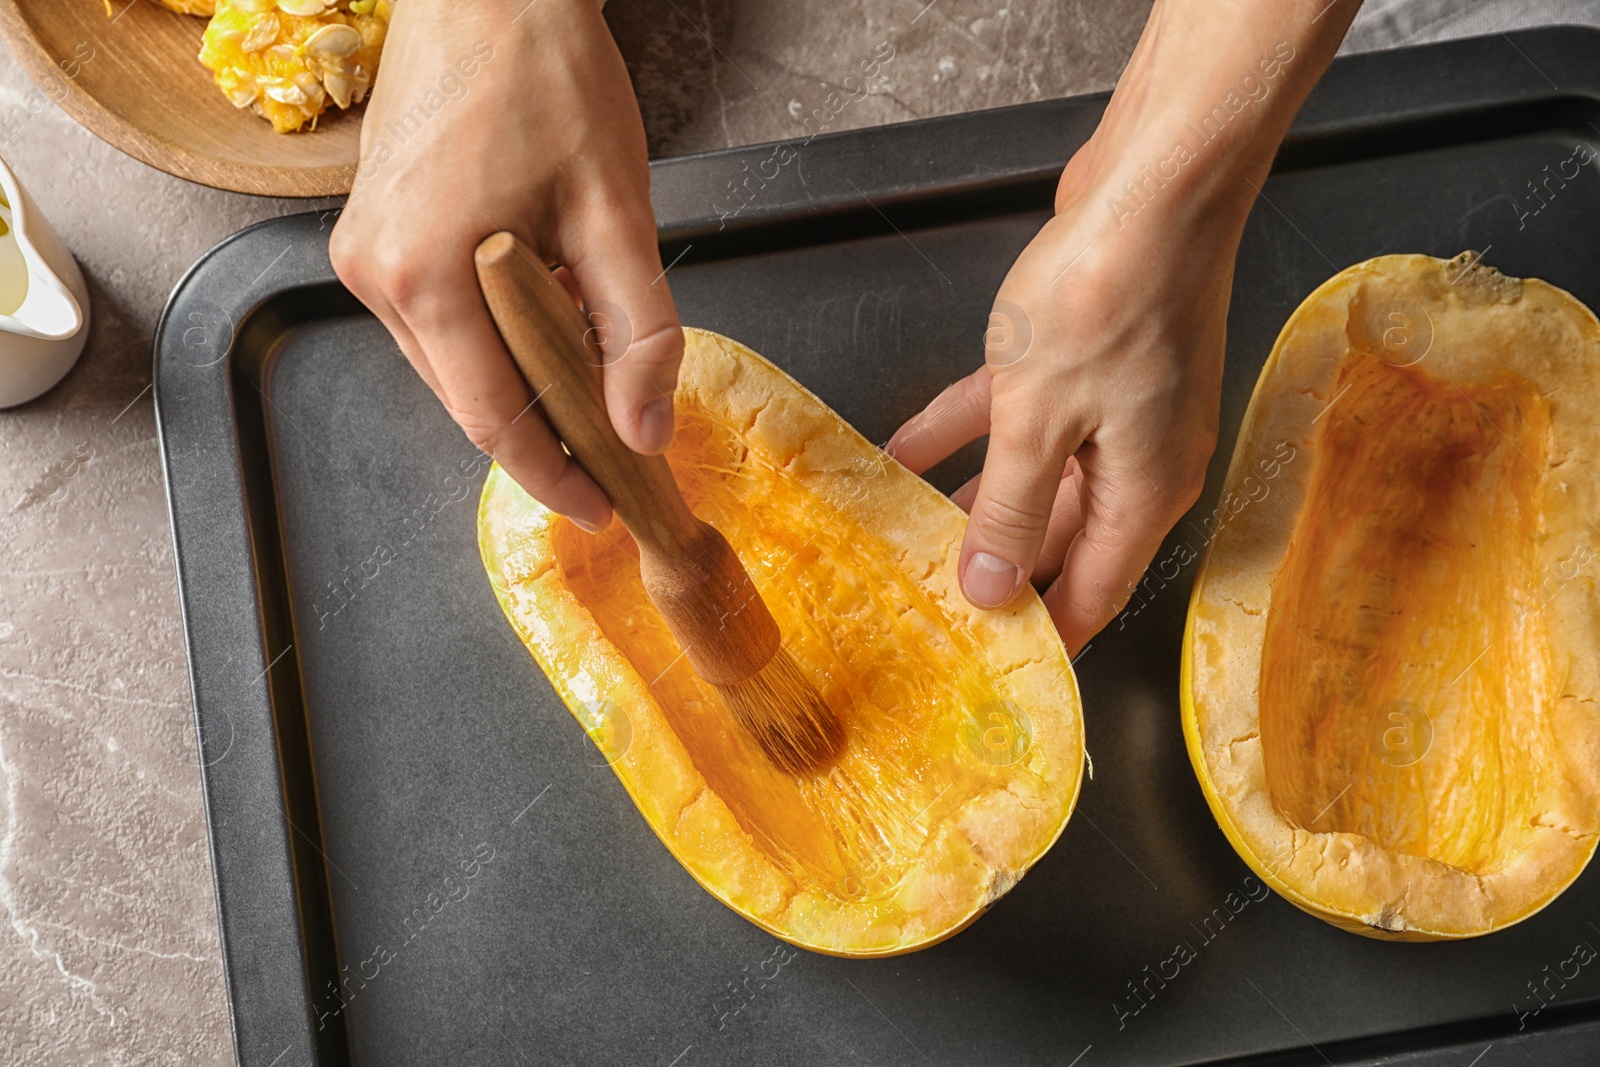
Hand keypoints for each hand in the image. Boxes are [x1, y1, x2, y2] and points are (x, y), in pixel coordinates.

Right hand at [330, 0, 677, 531]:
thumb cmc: (549, 79)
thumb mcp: (617, 213)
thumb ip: (638, 332)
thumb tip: (643, 429)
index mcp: (423, 276)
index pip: (491, 420)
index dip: (551, 476)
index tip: (600, 505)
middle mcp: (374, 275)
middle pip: (467, 397)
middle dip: (543, 434)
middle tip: (616, 452)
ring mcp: (363, 254)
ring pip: (451, 364)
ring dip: (520, 381)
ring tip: (592, 375)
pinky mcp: (372, 235)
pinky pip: (437, 321)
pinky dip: (494, 338)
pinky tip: (547, 317)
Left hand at [888, 134, 1246, 652]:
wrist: (1155, 186)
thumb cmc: (1110, 299)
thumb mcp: (1039, 424)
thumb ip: (1011, 512)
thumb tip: (991, 592)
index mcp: (1145, 493)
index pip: (1094, 594)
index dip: (1043, 634)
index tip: (994, 668)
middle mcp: (1139, 461)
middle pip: (1061, 540)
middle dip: (998, 570)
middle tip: (933, 604)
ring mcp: (1115, 410)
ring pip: (1036, 478)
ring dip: (973, 502)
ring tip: (909, 537)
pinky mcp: (1084, 363)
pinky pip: (1017, 418)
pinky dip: (965, 434)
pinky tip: (905, 451)